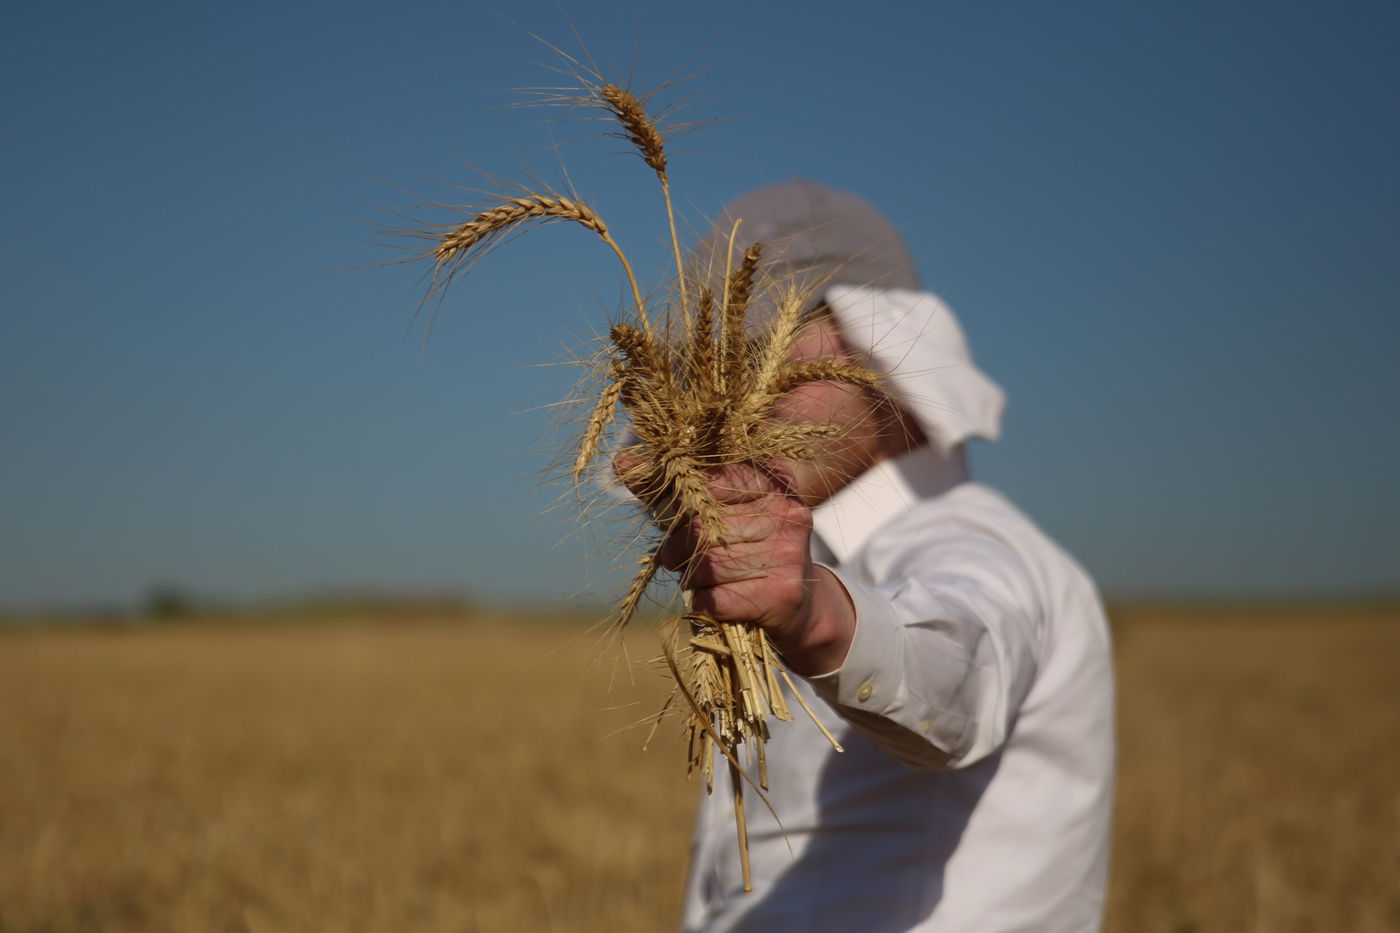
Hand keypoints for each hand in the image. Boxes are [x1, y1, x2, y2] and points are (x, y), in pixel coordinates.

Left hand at [620, 456, 855, 675]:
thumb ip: (668, 487)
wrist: (798, 607)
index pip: (706, 480)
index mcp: (771, 479)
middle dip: (677, 548)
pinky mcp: (782, 594)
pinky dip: (703, 604)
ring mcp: (788, 553)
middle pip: (700, 527)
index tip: (673, 518)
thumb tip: (622, 460)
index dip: (677, 503)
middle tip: (680, 558)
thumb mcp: (710, 511)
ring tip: (703, 580)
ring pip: (706, 565)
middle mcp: (786, 510)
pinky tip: (716, 600)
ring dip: (691, 580)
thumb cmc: (743, 549)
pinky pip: (715, 599)